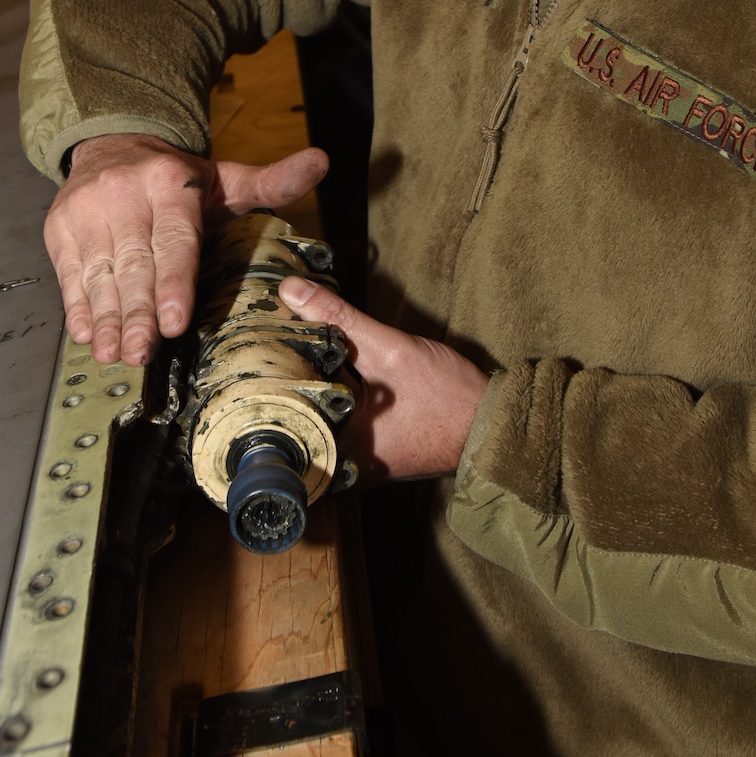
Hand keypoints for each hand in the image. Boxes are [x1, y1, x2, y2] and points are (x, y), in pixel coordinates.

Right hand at [46, 132, 328, 367]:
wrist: (111, 145)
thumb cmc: (177, 178)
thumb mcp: (226, 178)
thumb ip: (273, 182)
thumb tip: (323, 162)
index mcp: (169, 183)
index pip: (175, 241)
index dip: (174, 284)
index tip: (175, 323)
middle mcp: (124, 195)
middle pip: (135, 265)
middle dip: (138, 314)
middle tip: (142, 353)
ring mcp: (87, 211)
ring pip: (100, 274)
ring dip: (107, 318)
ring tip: (115, 353)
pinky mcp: (59, 228)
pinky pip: (71, 274)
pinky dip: (78, 307)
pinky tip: (87, 335)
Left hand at [279, 276, 487, 481]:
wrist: (494, 424)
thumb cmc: (448, 397)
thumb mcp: (390, 349)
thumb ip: (340, 318)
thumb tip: (293, 290)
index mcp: (338, 451)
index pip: (284, 409)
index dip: (271, 370)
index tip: (261, 339)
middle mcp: (343, 466)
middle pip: (299, 413)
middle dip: (290, 374)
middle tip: (274, 337)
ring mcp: (361, 462)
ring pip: (321, 415)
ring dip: (313, 383)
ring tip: (296, 347)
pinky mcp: (377, 452)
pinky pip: (343, 422)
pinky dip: (336, 395)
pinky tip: (333, 368)